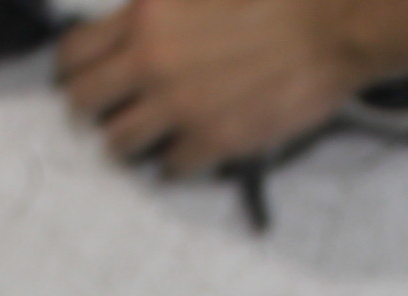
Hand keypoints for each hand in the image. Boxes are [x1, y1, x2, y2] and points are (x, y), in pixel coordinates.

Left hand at [56, 0, 361, 176]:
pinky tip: (190, 148)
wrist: (333, 25)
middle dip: (92, 108)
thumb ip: (161, 5)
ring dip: (130, 140)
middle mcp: (151, 62)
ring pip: (117, 143)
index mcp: (146, 16)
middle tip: (112, 109)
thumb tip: (137, 21)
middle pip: (82, 103)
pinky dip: (175, 162)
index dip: (74, 68)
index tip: (85, 76)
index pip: (74, 53)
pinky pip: (168, 168)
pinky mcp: (211, 141)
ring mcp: (179, 107)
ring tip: (152, 133)